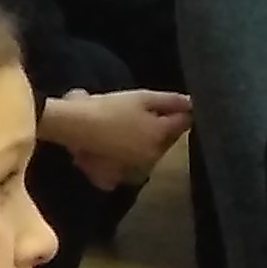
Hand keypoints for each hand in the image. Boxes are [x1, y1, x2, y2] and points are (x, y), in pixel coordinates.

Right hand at [43, 85, 189, 189]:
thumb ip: (171, 100)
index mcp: (161, 135)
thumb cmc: (109, 107)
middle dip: (165, 124)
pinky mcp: (122, 170)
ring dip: (149, 136)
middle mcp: (154, 154)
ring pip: (154, 148)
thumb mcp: (142, 97)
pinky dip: (134, 148)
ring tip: (131, 122)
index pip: (184, 121)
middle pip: (170, 137)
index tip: (168, 102)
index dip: (179, 110)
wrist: (74, 125)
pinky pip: (137, 157)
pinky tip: (121, 137)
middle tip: (147, 109)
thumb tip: (193, 103)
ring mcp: (138, 164)